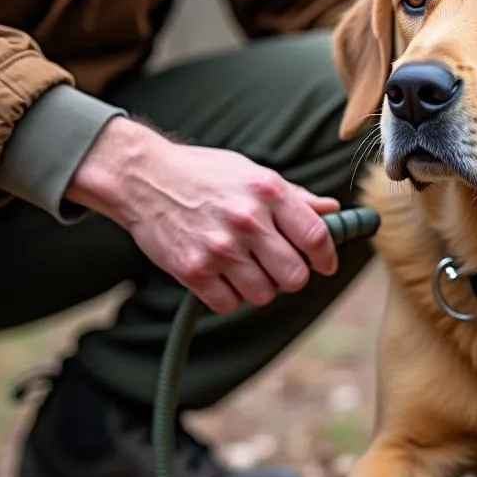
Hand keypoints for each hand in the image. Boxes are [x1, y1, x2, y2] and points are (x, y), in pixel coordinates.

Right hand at [66, 117, 339, 313]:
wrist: (142, 178)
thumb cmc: (203, 174)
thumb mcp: (253, 173)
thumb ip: (294, 197)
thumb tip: (333, 210)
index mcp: (267, 191)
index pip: (316, 237)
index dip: (326, 257)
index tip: (324, 263)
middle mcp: (246, 220)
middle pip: (294, 276)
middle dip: (292, 276)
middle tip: (279, 266)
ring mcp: (218, 248)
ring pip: (264, 294)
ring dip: (260, 287)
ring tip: (245, 267)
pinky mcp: (192, 270)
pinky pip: (229, 304)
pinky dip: (229, 296)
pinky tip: (220, 275)